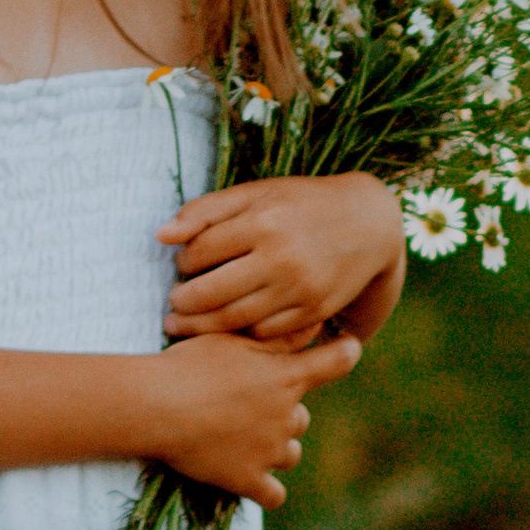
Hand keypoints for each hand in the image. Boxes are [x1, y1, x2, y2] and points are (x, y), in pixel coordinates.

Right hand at [142, 327, 361, 509]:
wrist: (156, 406)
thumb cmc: (190, 364)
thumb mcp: (234, 338)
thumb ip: (278, 335)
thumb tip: (316, 321)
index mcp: (286, 376)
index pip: (337, 361)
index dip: (345, 353)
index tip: (348, 349)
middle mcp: (286, 415)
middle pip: (300, 417)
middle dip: (282, 412)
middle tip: (244, 404)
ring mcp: (269, 451)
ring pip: (289, 453)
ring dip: (275, 447)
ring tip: (241, 438)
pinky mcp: (247, 479)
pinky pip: (273, 495)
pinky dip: (267, 489)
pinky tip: (252, 479)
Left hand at [158, 172, 404, 345]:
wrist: (369, 223)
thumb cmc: (300, 204)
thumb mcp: (256, 194)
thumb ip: (205, 210)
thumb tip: (160, 236)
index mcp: (262, 221)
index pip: (200, 252)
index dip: (183, 262)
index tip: (182, 265)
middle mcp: (280, 257)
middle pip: (210, 293)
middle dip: (182, 303)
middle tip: (172, 305)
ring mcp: (299, 289)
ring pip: (233, 320)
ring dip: (201, 326)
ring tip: (184, 323)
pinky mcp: (313, 312)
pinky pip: (264, 333)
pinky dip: (240, 334)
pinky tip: (227, 328)